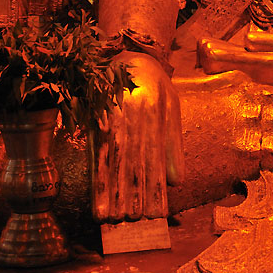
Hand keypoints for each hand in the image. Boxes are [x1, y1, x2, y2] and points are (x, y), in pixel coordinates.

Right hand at [90, 51, 183, 221]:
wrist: (127, 51)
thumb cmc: (155, 82)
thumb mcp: (172, 105)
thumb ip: (174, 142)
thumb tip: (177, 181)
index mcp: (154, 112)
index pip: (154, 158)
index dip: (153, 187)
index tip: (154, 213)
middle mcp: (132, 115)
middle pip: (132, 162)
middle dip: (131, 194)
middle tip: (132, 221)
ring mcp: (111, 115)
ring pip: (112, 160)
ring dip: (111, 191)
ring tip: (112, 218)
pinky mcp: (95, 117)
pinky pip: (96, 150)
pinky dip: (96, 175)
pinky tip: (95, 194)